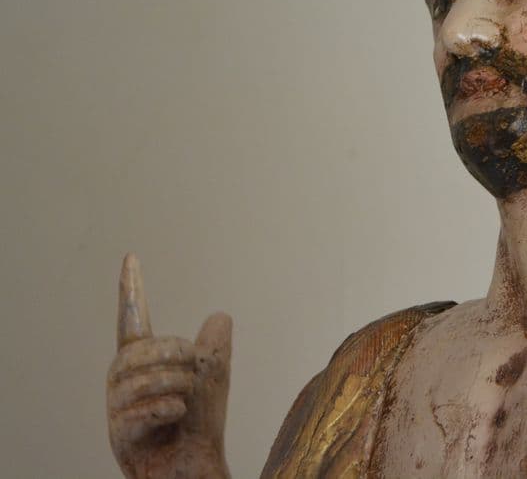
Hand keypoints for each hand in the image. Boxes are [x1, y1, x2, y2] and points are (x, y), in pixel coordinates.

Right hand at [106, 254, 231, 478]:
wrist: (196, 466)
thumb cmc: (202, 424)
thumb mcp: (213, 376)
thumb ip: (213, 345)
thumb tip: (220, 315)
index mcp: (143, 361)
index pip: (134, 318)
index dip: (132, 289)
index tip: (131, 257)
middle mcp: (122, 380)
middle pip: (145, 349)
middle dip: (177, 358)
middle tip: (191, 377)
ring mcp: (117, 408)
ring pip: (145, 379)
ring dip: (177, 388)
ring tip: (183, 404)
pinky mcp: (120, 434)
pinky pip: (144, 409)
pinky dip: (169, 411)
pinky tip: (176, 417)